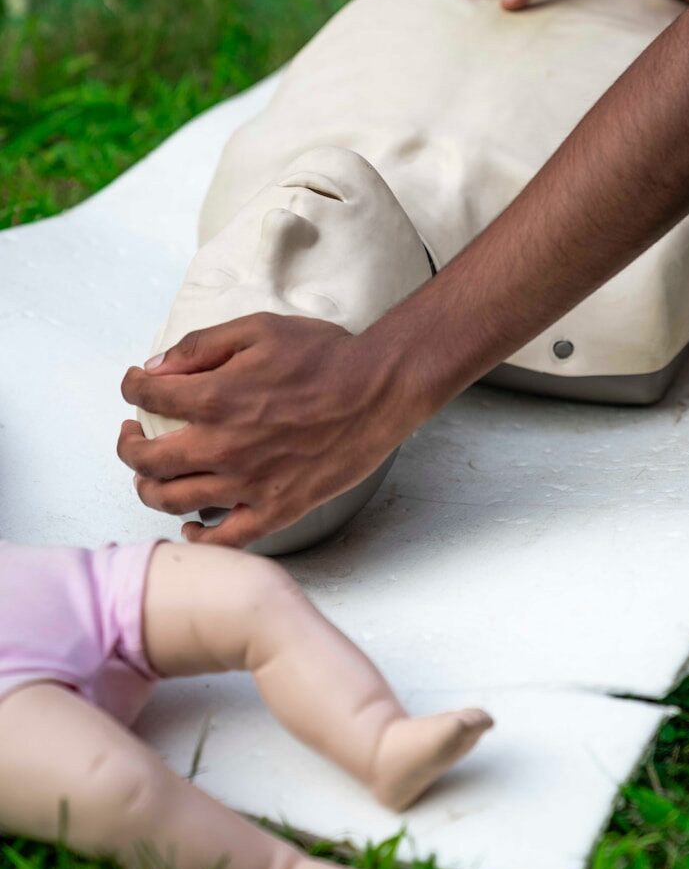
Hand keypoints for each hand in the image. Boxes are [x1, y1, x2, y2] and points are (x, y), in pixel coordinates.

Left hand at [118, 314, 405, 547]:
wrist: (380, 391)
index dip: (134, 387)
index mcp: (215, 397)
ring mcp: (247, 484)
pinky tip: (191, 524)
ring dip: (148, 488)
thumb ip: (202, 346)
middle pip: (147, 459)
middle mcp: (222, 446)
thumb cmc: (325, 357)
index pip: (149, 396)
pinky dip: (197, 537)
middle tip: (133, 434)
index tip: (137, 385)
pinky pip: (224, 539)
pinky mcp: (276, 509)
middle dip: (129, 444)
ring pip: (172, 500)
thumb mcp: (259, 329)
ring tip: (150, 475)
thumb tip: (158, 366)